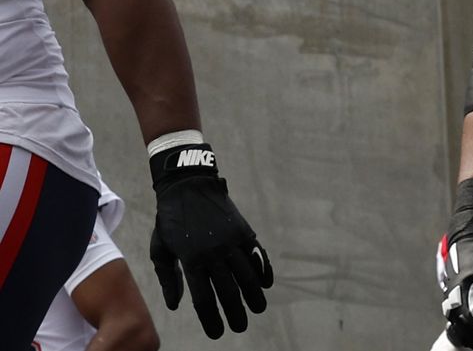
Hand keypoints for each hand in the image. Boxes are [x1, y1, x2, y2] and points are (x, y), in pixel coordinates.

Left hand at [149, 143, 273, 338]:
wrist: (188, 186)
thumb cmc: (169, 221)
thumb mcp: (160, 250)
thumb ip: (169, 278)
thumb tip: (176, 305)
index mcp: (191, 261)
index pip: (204, 299)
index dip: (211, 319)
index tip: (217, 333)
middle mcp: (213, 253)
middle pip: (228, 291)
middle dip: (235, 312)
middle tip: (241, 327)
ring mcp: (231, 241)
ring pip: (247, 275)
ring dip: (254, 295)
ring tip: (258, 309)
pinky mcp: (242, 230)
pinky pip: (256, 254)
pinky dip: (263, 269)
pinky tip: (266, 283)